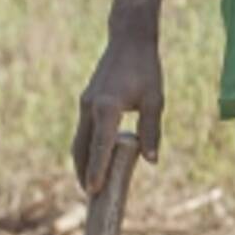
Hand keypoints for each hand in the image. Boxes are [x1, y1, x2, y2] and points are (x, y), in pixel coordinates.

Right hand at [70, 38, 163, 194]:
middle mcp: (91, 107)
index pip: (100, 147)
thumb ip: (151, 131)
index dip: (96, 170)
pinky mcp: (87, 100)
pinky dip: (85, 147)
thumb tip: (151, 161)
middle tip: (90, 195)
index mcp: (107, 108)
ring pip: (78, 140)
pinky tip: (94, 157)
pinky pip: (83, 130)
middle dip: (83, 172)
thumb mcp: (155, 101)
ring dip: (82, 161)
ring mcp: (85, 103)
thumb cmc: (146, 69)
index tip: (93, 191)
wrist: (129, 40)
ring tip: (88, 182)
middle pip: (81, 148)